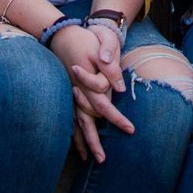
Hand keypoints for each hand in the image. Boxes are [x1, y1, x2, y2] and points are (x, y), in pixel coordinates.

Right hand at [50, 24, 130, 161]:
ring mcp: (69, 92)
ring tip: (87, 158)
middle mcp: (77, 90)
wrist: (62, 32)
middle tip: (103, 160)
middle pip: (85, 120)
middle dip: (93, 141)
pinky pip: (69, 116)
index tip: (130, 130)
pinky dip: (72, 130)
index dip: (116, 119)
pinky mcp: (66, 92)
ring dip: (81, 140)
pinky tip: (74, 143)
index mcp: (87, 81)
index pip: (103, 105)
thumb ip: (110, 65)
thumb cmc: (86, 38)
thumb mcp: (102, 44)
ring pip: (75, 121)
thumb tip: (119, 88)